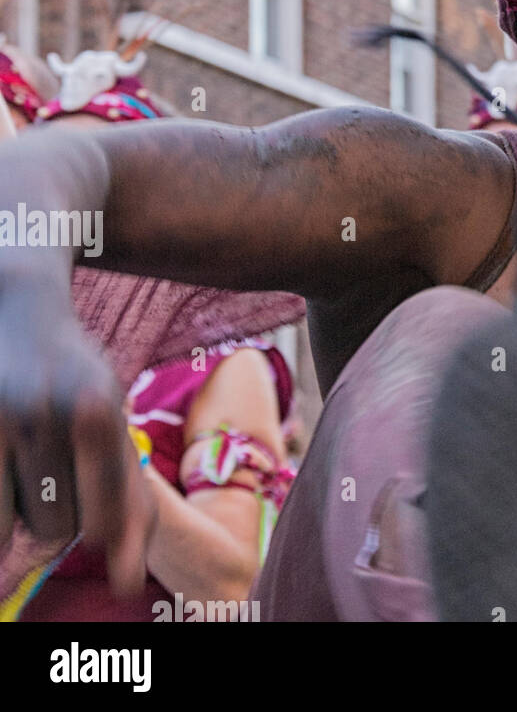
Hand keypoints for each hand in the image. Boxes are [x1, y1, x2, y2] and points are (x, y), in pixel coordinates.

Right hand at [0, 280, 153, 592]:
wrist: (22, 306)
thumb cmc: (76, 376)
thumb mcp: (116, 417)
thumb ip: (131, 496)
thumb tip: (129, 582)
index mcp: (102, 408)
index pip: (111, 510)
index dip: (106, 533)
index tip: (105, 539)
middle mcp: (54, 412)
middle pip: (62, 526)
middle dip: (62, 512)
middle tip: (55, 468)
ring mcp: (10, 418)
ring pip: (21, 523)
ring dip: (25, 511)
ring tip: (29, 461)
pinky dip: (3, 508)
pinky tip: (11, 465)